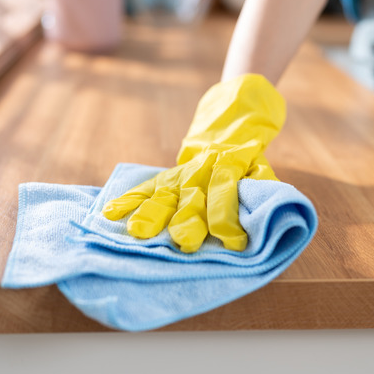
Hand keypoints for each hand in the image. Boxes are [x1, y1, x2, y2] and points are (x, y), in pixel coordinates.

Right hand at [102, 141, 275, 252]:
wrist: (227, 131)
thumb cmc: (247, 163)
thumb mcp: (262, 170)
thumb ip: (262, 190)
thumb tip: (263, 217)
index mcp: (229, 168)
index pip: (226, 192)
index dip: (228, 217)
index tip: (233, 243)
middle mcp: (200, 172)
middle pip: (192, 198)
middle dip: (189, 220)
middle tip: (185, 242)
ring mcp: (178, 176)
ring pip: (164, 197)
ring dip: (152, 215)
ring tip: (139, 232)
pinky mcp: (162, 178)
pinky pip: (143, 190)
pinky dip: (126, 201)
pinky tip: (110, 213)